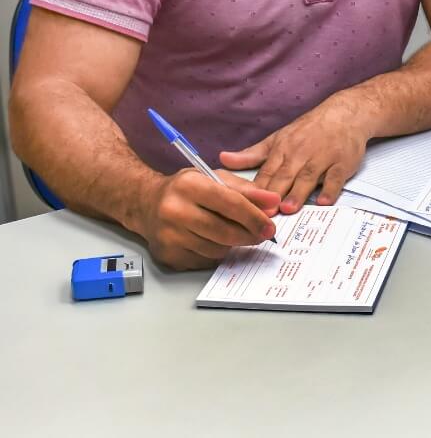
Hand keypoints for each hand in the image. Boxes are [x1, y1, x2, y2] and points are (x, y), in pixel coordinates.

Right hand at [139, 170, 279, 269]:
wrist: (146, 204)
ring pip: (217, 249)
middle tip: (262, 235)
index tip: (270, 226)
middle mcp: (174, 210)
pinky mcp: (167, 255)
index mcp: (189, 185)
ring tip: (233, 233)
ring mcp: (168, 235)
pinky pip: (204, 260)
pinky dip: (216, 253)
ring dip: (232, 244)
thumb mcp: (215, 179)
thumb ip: (247, 190)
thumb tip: (274, 202)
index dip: (254, 217)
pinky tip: (212, 240)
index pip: (230, 204)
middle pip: (224, 231)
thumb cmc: (185, 190)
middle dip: (249, 235)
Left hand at [220, 94, 369, 212]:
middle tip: (264, 214)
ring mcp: (323, 157)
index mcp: (283, 149)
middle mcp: (301, 153)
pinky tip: (324, 201)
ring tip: (289, 208)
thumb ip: (252, 154)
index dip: (256, 190)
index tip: (245, 206)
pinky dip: (331, 189)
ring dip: (299, 192)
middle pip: (285, 176)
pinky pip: (336, 177)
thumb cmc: (310, 129)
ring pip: (309, 177)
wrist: (345, 114)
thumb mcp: (278, 138)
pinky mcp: (342, 162)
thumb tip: (222, 159)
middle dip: (274, 194)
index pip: (266, 172)